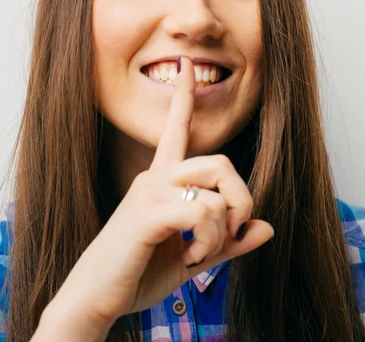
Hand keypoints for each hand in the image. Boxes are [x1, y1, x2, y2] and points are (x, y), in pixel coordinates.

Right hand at [45, 57, 273, 334]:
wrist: (97, 298)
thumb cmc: (139, 272)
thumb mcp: (195, 255)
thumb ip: (229, 241)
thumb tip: (267, 227)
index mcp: (162, 180)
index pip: (176, 128)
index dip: (183, 96)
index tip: (186, 66)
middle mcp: (155, 177)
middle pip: (222, 162)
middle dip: (242, 199)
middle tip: (231, 232)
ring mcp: (150, 192)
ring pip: (217, 190)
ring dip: (222, 230)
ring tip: (200, 252)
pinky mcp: (148, 212)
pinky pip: (204, 213)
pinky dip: (208, 242)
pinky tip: (188, 258)